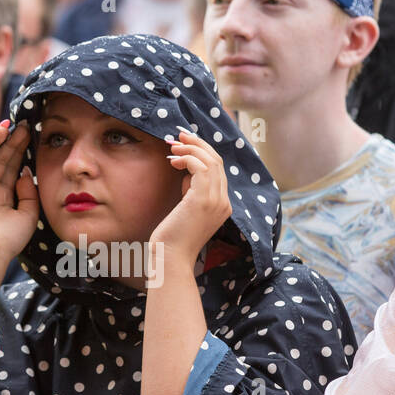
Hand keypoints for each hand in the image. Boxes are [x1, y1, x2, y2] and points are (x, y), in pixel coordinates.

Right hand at [0, 120, 37, 286]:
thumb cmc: (7, 241)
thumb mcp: (28, 215)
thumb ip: (29, 193)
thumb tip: (26, 172)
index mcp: (4, 195)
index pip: (12, 167)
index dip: (20, 150)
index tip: (30, 133)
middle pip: (0, 159)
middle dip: (11, 142)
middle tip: (23, 125)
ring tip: (6, 125)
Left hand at [148, 128, 231, 264]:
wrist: (170, 258)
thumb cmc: (172, 238)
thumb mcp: (185, 209)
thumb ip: (191, 191)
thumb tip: (186, 173)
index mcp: (222, 205)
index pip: (218, 171)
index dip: (203, 153)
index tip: (185, 144)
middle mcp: (224, 202)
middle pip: (218, 161)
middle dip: (198, 144)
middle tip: (179, 136)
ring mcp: (216, 201)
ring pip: (211, 161)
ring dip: (191, 149)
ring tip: (173, 147)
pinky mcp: (203, 200)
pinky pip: (201, 167)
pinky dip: (188, 158)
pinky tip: (174, 161)